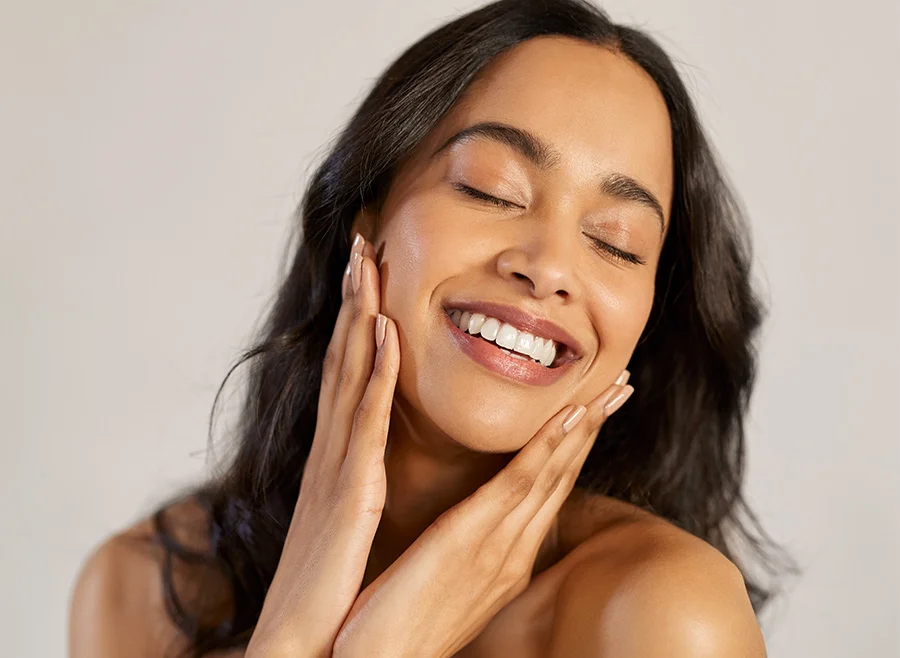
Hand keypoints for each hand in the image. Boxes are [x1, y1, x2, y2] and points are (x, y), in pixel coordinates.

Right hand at [246, 234, 398, 657]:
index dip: (357, 321)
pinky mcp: (349, 489)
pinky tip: (385, 329)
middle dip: (354, 297)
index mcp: (339, 458)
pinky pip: (364, 419)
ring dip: (360, 313)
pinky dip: (374, 371)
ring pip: (350, 373)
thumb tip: (372, 457)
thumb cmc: (330, 587)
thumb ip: (357, 480)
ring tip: (368, 261)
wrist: (304, 642)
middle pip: (344, 358)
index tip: (369, 274)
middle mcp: (332, 450)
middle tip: (364, 242)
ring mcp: (337, 465)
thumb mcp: (346, 520)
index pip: (349, 374)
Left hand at [332, 371, 633, 657]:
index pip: (549, 492)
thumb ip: (466, 550)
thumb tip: (470, 524)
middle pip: (563, 478)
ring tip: (609, 388)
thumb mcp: (443, 582)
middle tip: (621, 386)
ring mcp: (500, 546)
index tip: (593, 408)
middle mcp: (515, 551)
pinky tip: (569, 417)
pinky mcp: (473, 540)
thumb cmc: (401, 623)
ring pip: (552, 474)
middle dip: (594, 429)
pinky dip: (549, 448)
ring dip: (583, 427)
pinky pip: (519, 484)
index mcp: (508, 558)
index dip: (575, 447)